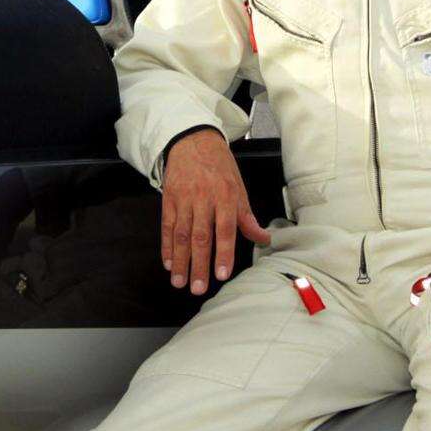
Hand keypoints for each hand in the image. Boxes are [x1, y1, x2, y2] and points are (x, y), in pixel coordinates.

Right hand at [160, 128, 268, 294]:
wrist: (193, 142)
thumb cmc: (220, 168)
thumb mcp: (239, 188)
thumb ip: (247, 217)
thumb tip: (264, 239)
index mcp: (226, 196)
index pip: (225, 229)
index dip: (223, 252)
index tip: (222, 274)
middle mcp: (204, 199)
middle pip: (200, 237)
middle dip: (199, 265)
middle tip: (197, 288)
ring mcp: (184, 200)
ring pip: (181, 235)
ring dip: (179, 261)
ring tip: (179, 282)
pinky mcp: (168, 200)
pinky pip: (167, 227)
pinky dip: (166, 246)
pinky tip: (167, 263)